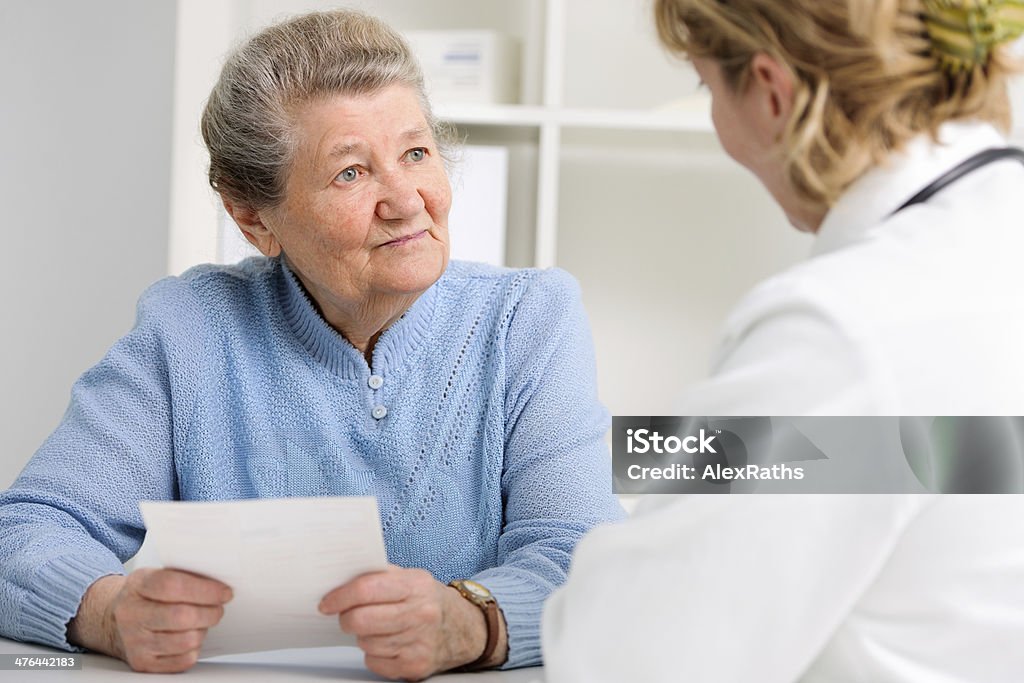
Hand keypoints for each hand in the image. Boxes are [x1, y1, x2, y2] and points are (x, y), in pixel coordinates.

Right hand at [67, 568, 231, 672]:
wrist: (116, 620)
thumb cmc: (146, 596)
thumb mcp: (157, 575)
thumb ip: (184, 575)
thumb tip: (220, 581)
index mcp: (137, 585)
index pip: (173, 585)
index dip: (205, 589)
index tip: (224, 592)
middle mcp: (131, 614)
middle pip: (182, 616)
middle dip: (210, 612)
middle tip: (218, 608)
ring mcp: (134, 641)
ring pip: (186, 640)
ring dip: (202, 630)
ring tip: (202, 622)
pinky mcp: (142, 663)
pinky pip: (182, 660)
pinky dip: (194, 649)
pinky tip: (189, 637)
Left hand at [319, 566, 505, 680]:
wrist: (464, 629)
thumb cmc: (430, 601)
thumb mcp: (411, 578)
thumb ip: (379, 575)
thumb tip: (340, 580)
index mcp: (417, 586)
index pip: (368, 588)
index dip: (341, 596)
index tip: (327, 602)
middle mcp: (421, 614)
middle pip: (362, 621)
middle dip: (346, 619)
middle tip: (347, 616)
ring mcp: (419, 643)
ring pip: (366, 643)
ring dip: (364, 637)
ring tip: (379, 628)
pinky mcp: (415, 666)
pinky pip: (374, 662)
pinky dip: (374, 654)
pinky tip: (389, 643)